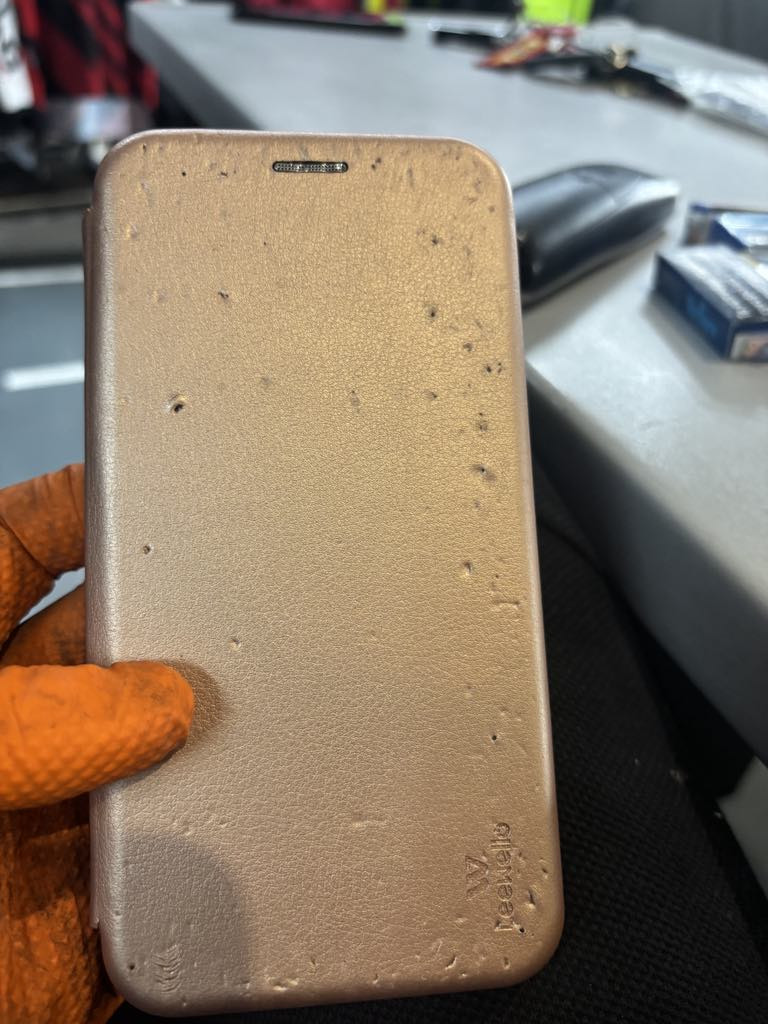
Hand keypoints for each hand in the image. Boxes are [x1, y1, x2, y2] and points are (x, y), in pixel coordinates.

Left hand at [0, 465, 194, 1023]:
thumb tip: (143, 701)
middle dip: (166, 637)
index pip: (15, 545)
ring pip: (154, 757)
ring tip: (218, 752)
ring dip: (195, 756)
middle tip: (206, 648)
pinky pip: (168, 872)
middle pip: (106, 649)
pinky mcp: (78, 925)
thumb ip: (15, 727)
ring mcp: (39, 829)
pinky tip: (216, 844)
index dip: (83, 505)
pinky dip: (206, 860)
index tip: (152, 482)